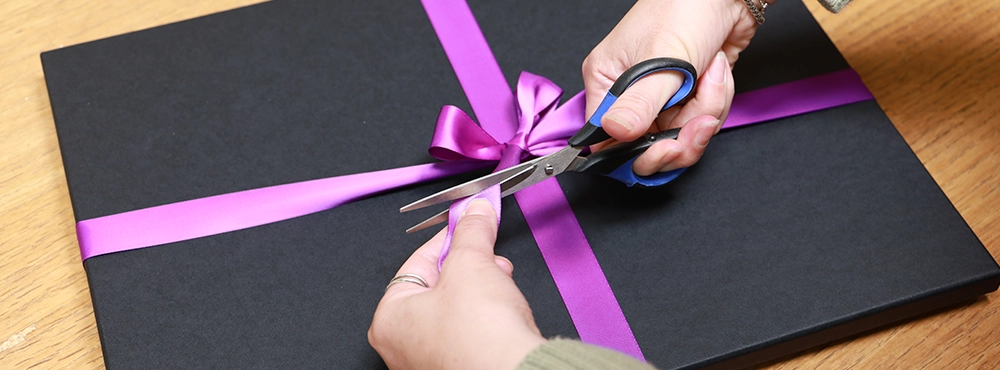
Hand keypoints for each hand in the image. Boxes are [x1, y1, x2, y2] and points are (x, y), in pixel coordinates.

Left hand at [369, 199, 545, 369]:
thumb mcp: (472, 264)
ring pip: (455, 309)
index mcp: (389, 320)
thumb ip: (471, 232)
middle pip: (436, 286)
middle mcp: (402, 346)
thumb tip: (474, 214)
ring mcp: (429, 360)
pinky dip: (485, 316)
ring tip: (499, 282)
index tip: (467, 224)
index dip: (449, 239)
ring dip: (480, 289)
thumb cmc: (479, 337)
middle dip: (469, 266)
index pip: (417, 262)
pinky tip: (502, 309)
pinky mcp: (458, 366)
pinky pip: (468, 331)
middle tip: (487, 254)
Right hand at [583, 0, 757, 174]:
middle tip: (700, 122)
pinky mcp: (686, 97)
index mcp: (608, 82)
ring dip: (705, 112)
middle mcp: (630, 94)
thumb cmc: (684, 9)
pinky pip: (699, 123)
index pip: (608, 139)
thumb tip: (616, 133)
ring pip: (679, 136)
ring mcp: (660, 97)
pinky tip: (716, 74)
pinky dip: (715, 102)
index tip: (664, 147)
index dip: (635, 153)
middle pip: (647, 146)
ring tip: (711, 79)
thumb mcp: (662, 60)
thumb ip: (639, 103)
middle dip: (681, 137)